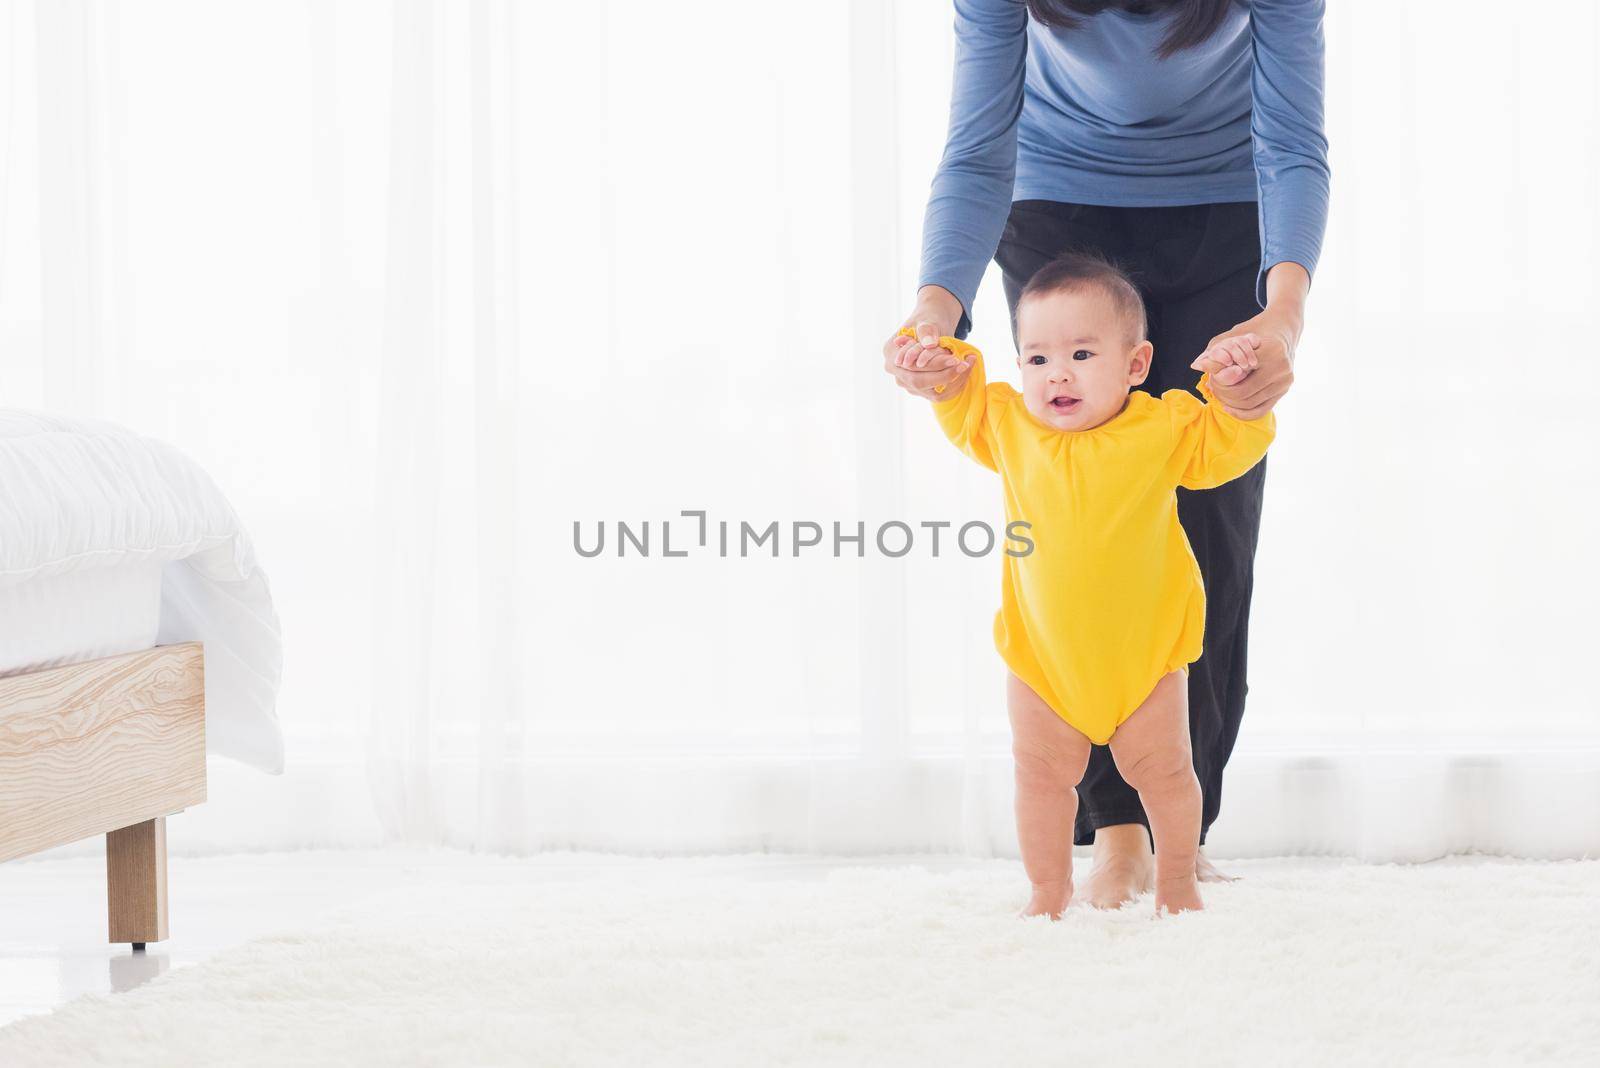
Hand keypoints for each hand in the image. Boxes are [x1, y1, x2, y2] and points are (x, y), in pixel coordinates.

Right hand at [883, 285, 971, 399]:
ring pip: (933, 393)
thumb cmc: (927, 321)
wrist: (931, 328)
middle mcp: (897, 373)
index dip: (934, 365)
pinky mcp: (922, 391)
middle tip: (965, 364)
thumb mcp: (927, 320)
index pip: (912, 367)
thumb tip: (929, 344)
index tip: (956, 358)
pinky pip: (940, 395)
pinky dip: (955, 385)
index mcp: (892, 354)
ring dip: (954, 381)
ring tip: (968, 364)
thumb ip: (927, 330)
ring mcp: (908, 385)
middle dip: (946, 375)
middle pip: (920, 383)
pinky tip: (965, 372)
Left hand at [1193, 277, 1304, 418]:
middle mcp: (1281, 368)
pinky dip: (1242, 413)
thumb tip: (1195, 365)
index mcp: (1271, 352)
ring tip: (1219, 394)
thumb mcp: (1236, 334)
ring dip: (1230, 403)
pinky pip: (1260, 411)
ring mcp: (1284, 382)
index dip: (1220, 380)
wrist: (1283, 330)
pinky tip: (1229, 407)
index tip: (1211, 377)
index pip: (1237, 375)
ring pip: (1250, 404)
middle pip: (1242, 393)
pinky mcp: (1284, 391)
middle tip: (1212, 387)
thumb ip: (1216, 349)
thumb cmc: (1256, 330)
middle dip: (1223, 393)